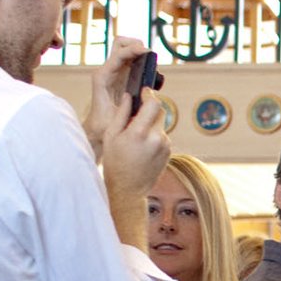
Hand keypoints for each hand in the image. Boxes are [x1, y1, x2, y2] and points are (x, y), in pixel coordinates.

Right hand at [88, 38, 169, 210]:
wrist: (128, 188)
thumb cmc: (115, 161)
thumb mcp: (111, 135)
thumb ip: (122, 113)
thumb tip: (129, 95)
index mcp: (140, 132)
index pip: (154, 103)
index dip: (149, 94)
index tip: (143, 92)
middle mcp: (156, 138)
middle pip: (160, 111)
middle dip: (149, 109)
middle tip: (136, 114)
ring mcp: (165, 146)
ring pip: (161, 124)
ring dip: (151, 123)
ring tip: (136, 136)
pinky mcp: (169, 152)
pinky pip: (163, 135)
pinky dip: (154, 135)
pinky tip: (142, 146)